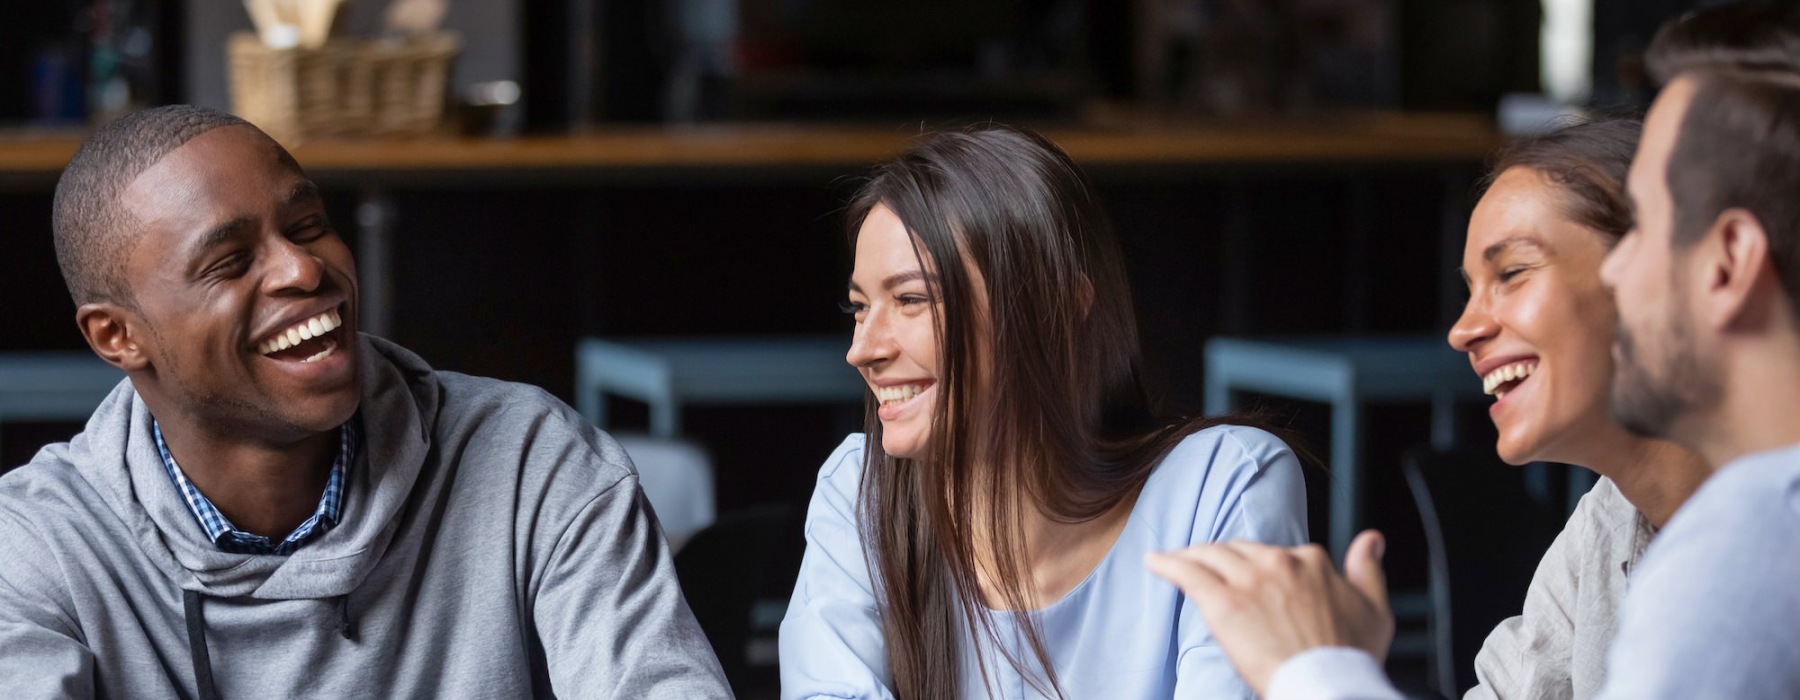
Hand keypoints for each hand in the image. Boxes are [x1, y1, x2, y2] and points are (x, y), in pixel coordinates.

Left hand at [1145, 530, 1392, 695]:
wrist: (1327, 687)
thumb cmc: (1351, 657)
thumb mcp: (1374, 609)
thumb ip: (1367, 570)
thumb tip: (1370, 539)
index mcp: (1311, 561)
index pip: (1275, 553)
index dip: (1261, 566)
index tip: (1252, 577)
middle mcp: (1279, 562)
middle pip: (1239, 550)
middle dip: (1222, 558)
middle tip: (1207, 567)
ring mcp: (1250, 581)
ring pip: (1211, 555)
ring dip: (1191, 555)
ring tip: (1177, 560)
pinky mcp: (1223, 603)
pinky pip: (1188, 573)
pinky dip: (1168, 563)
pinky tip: (1154, 562)